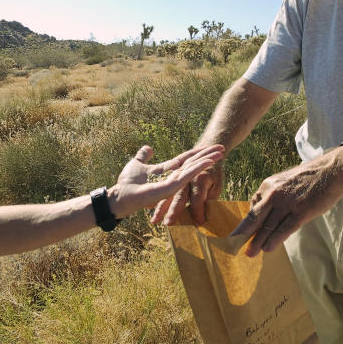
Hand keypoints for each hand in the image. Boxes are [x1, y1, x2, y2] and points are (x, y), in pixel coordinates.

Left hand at [109, 144, 223, 217]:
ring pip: (193, 168)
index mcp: (166, 170)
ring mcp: (173, 182)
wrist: (121, 196)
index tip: (209, 147)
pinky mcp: (171, 187)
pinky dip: (198, 168)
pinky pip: (187, 176)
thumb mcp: (137, 163)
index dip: (197, 153)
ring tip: (219, 153)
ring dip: (206, 160)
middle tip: (221, 148)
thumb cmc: (128, 182)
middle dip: (207, 155)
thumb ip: (143, 156)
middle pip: (193, 163)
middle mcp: (172, 176)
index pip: (185, 159)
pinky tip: (208, 161)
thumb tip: (148, 147)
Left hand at [229, 152, 342, 256]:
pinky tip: (268, 248)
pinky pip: (284, 229)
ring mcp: (287, 203)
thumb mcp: (285, 181)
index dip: (246, 222)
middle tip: (234, 245)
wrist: (332, 170)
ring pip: (268, 226)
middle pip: (255, 217)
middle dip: (244, 233)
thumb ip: (274, 195)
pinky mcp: (301, 211)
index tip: (240, 233)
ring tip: (250, 253)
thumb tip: (265, 213)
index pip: (253, 207)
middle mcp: (274, 193)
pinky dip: (274, 240)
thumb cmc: (309, 177)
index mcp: (268, 185)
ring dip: (258, 241)